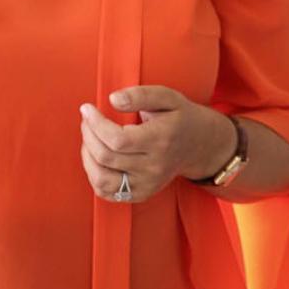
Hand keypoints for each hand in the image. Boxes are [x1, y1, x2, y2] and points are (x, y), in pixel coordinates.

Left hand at [78, 86, 238, 203]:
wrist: (201, 147)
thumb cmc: (180, 118)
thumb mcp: (166, 97)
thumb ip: (139, 95)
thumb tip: (113, 100)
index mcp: (160, 140)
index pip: (118, 140)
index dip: (95, 123)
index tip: (87, 108)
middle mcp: (154, 167)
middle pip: (106, 157)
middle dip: (88, 134)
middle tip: (88, 119)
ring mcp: (148, 184)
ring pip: (102, 179)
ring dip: (87, 156)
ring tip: (90, 138)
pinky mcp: (142, 193)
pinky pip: (107, 193)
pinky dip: (93, 175)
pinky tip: (96, 157)